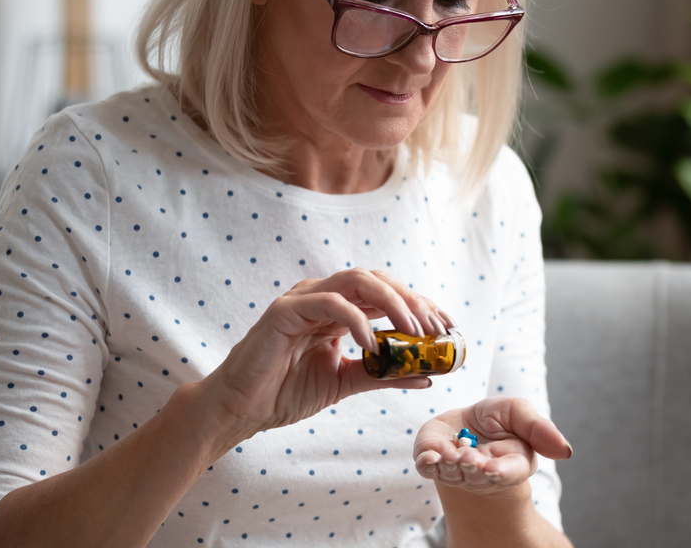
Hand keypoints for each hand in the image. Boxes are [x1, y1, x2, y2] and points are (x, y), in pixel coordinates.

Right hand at [207, 268, 454, 439]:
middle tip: (437, 330)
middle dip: (413, 302)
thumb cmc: (285, 392)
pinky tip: (372, 345)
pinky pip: (329, 303)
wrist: (241, 409)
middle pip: (378, 281)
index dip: (419, 306)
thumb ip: (382, 375)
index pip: (386, 294)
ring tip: (414, 333)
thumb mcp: (345, 382)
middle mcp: (324, 297)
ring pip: (358, 281)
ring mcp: (304, 298)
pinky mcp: (285, 310)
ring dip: (392, 303)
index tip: (448, 328)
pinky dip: (356, 320)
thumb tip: (427, 375)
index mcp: (338, 310)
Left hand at [413, 398, 571, 493]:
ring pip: (453, 474)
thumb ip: (540, 430)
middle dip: (473, 467)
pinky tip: (429, 458)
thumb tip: (566, 451)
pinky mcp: (432, 462)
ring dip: (451, 466)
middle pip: (478, 476)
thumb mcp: (519, 414)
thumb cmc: (497, 421)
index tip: (493, 468)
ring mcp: (456, 471)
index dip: (501, 472)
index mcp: (510, 463)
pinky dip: (427, 464)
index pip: (509, 472)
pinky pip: (428, 468)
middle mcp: (482, 472)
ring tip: (451, 455)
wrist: (465, 425)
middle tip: (469, 458)